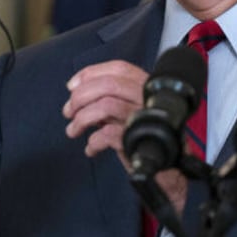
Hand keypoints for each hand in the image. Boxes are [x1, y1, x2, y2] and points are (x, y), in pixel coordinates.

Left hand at [62, 60, 188, 213]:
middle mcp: (147, 98)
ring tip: (74, 130)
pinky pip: (107, 134)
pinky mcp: (138, 140)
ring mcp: (144, 118)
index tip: (72, 85)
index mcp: (146, 86)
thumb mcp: (128, 109)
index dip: (92, 73)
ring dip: (81, 119)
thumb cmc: (143, 135)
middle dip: (81, 96)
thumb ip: (109, 96)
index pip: (119, 68)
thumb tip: (75, 89)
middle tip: (69, 111)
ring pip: (106, 106)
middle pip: (109, 85)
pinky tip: (91, 148)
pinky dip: (93, 141)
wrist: (167, 168)